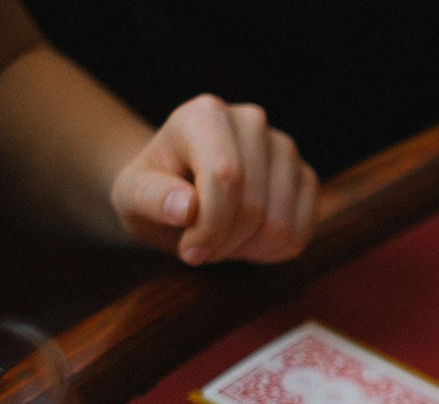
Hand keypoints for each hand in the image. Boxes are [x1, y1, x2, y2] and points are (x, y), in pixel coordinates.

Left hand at [109, 95, 317, 265]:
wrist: (178, 191)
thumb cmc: (154, 192)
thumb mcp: (132, 196)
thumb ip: (151, 198)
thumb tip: (185, 208)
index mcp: (205, 115)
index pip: (226, 176)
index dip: (210, 226)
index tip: (188, 252)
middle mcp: (252, 122)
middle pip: (254, 205)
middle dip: (225, 242)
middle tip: (200, 248)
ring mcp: (285, 148)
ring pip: (280, 225)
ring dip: (247, 249)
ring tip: (221, 241)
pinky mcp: (306, 176)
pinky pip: (302, 232)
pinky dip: (273, 251)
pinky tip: (247, 241)